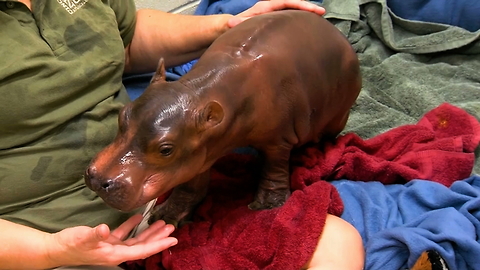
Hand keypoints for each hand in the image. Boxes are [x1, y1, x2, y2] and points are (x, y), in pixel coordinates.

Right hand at [49, 214, 176, 266]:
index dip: (159, 245)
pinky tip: (138, 217)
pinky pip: (124, 234)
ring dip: (149, 231)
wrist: (55, 248)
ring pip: (136, 239)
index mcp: (115, 254)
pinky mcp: (106, 241)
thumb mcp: (83, 238)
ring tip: (162, 223)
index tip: (173, 240)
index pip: (142, 251)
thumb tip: (105, 229)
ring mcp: (112, 247)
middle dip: (158, 237)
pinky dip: (132, 226)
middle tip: (172, 228)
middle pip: (143, 245)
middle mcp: (116, 252)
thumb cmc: (69, 245)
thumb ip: (95, 234)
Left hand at [227, 0, 325, 26]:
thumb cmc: (237, 26)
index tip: (314, 10)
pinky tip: (309, 28)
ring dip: (306, 14)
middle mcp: (272, 8)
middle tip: (322, 13)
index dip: (301, 5)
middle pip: (294, 5)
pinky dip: (300, 20)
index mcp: (267, 6)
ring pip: (294, 11)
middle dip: (308, 8)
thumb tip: (232, 22)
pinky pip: (291, 18)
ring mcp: (275, 15)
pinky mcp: (276, 22)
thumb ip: (238, 23)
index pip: (288, 2)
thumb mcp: (238, 24)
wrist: (233, 28)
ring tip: (320, 20)